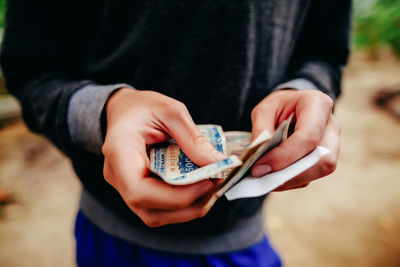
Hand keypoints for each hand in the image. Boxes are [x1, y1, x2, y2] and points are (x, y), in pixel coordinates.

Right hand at [102, 89, 225, 226]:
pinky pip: (158, 207)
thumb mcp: (171, 111)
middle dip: (188, 205)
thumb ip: (193, 138)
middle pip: (150, 210)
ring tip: (211, 187)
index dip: (175, 196)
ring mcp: (124, 187)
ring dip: (187, 209)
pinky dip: (182, 204)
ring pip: (155, 215)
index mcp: (119, 152)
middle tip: (216, 185)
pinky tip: (199, 188)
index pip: (139, 191)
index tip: (206, 182)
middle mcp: (117, 176)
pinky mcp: (137, 190)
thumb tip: (218, 163)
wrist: (123, 110)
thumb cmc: (143, 106)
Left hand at [250, 89, 340, 190]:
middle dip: (291, 172)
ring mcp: (332, 144)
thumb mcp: (264, 109)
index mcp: (318, 105)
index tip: (260, 167)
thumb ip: (261, 130)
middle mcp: (331, 126)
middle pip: (322, 159)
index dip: (285, 156)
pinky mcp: (325, 160)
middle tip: (262, 177)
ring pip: (320, 170)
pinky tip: (272, 178)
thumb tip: (259, 158)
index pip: (308, 136)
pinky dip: (290, 181)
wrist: (291, 107)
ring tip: (264, 179)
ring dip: (291, 179)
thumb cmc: (279, 106)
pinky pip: (311, 176)